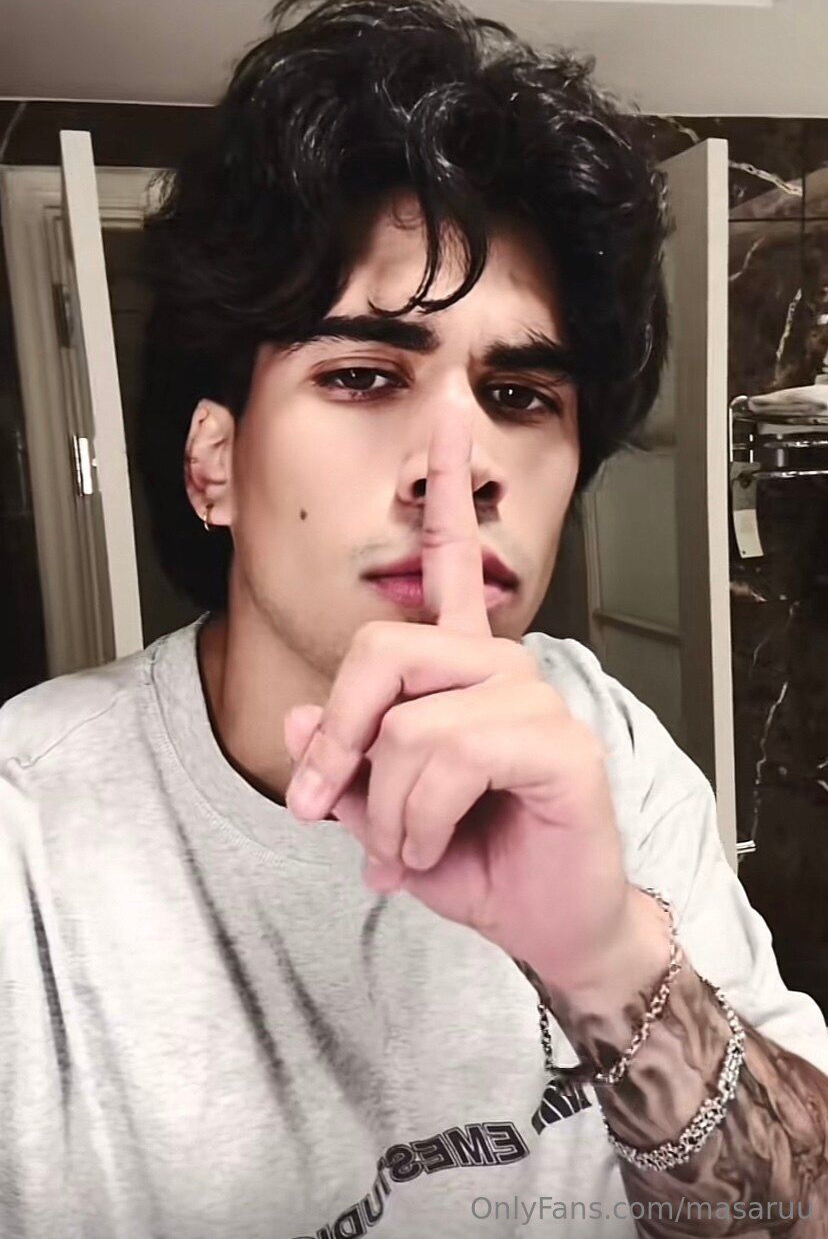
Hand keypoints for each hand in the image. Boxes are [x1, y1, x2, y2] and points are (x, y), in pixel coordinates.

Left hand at [284, 409, 638, 994]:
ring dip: (387, 807)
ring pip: (410, 722)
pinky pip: (451, 757)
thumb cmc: (477, 858)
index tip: (447, 418)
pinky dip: (421, 820)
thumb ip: (345, 763)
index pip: (454, 563)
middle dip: (342, 737)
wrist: (545, 922)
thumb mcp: (381, 814)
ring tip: (406, 847)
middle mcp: (500, 666)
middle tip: (323, 805)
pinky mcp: (561, 744)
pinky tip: (436, 846)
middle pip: (383, 646)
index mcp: (462, 669)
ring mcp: (535, 699)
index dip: (449, 490)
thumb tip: (302, 725)